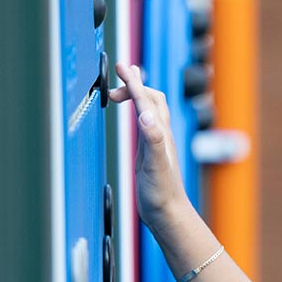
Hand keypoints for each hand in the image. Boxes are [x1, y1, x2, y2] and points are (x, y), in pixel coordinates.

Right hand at [107, 64, 186, 228]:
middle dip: (134, 85)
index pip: (146, 100)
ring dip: (136, 95)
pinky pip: (144, 124)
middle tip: (114, 79)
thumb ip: (152, 139)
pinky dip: (136, 112)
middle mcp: (159, 135)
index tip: (121, 67)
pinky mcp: (149, 153)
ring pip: (148, 110)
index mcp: (159, 134)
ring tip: (119, 89)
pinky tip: (131, 116)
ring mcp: (155, 144)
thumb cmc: (161, 193)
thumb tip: (146, 115)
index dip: (133, 82)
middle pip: (151, 99)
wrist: (167, 214)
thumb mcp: (155, 165)